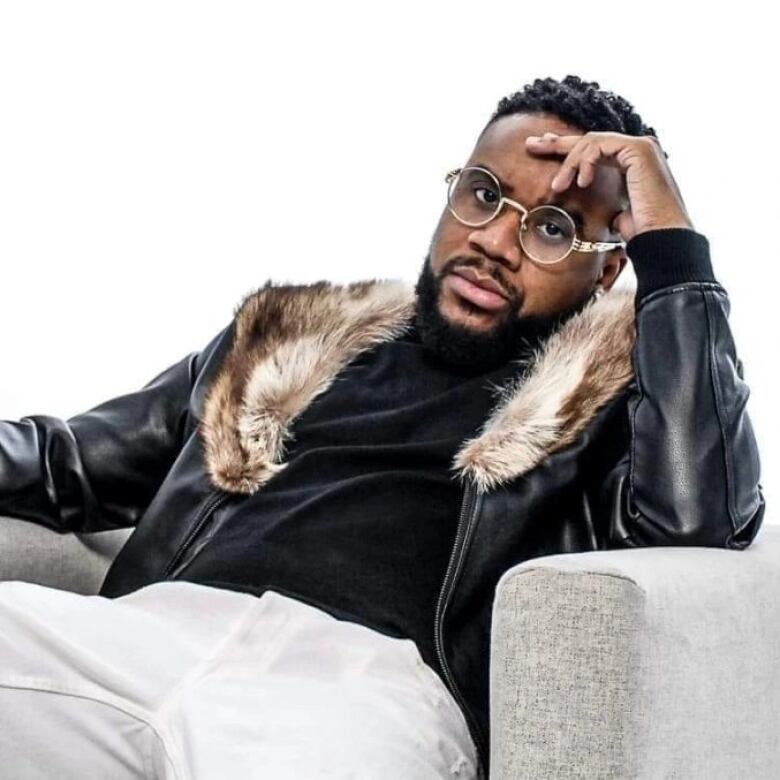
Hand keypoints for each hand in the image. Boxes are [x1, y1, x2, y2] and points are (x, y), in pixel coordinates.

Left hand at [525, 130, 693, 242]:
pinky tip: (581, 182)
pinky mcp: (639, 148)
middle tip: (530, 144)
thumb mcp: (612, 214)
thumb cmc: (641, 232)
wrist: (661, 238)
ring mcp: (640, 146)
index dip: (566, 150)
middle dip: (556, 142)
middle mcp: (636, 150)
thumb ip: (600, 202)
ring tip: (557, 186)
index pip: (593, 150)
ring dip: (569, 164)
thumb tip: (584, 206)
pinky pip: (600, 146)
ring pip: (591, 142)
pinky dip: (586, 163)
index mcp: (629, 163)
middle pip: (588, 139)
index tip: (542, 149)